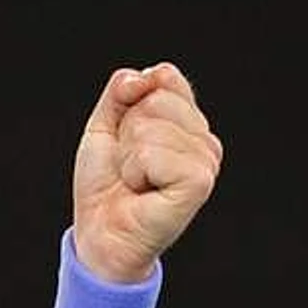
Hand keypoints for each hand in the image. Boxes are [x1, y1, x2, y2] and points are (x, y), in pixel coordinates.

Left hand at [70, 63, 221, 281]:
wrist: (100, 231)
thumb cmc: (106, 183)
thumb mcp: (105, 125)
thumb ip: (121, 91)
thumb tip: (144, 76)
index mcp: (189, 123)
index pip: (166, 77)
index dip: (131, 102)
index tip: (126, 136)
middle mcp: (205, 140)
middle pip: (156, 99)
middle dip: (127, 131)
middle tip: (130, 165)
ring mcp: (207, 161)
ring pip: (151, 125)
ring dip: (128, 155)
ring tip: (136, 180)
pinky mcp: (199, 182)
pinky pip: (151, 152)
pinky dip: (134, 171)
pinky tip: (143, 190)